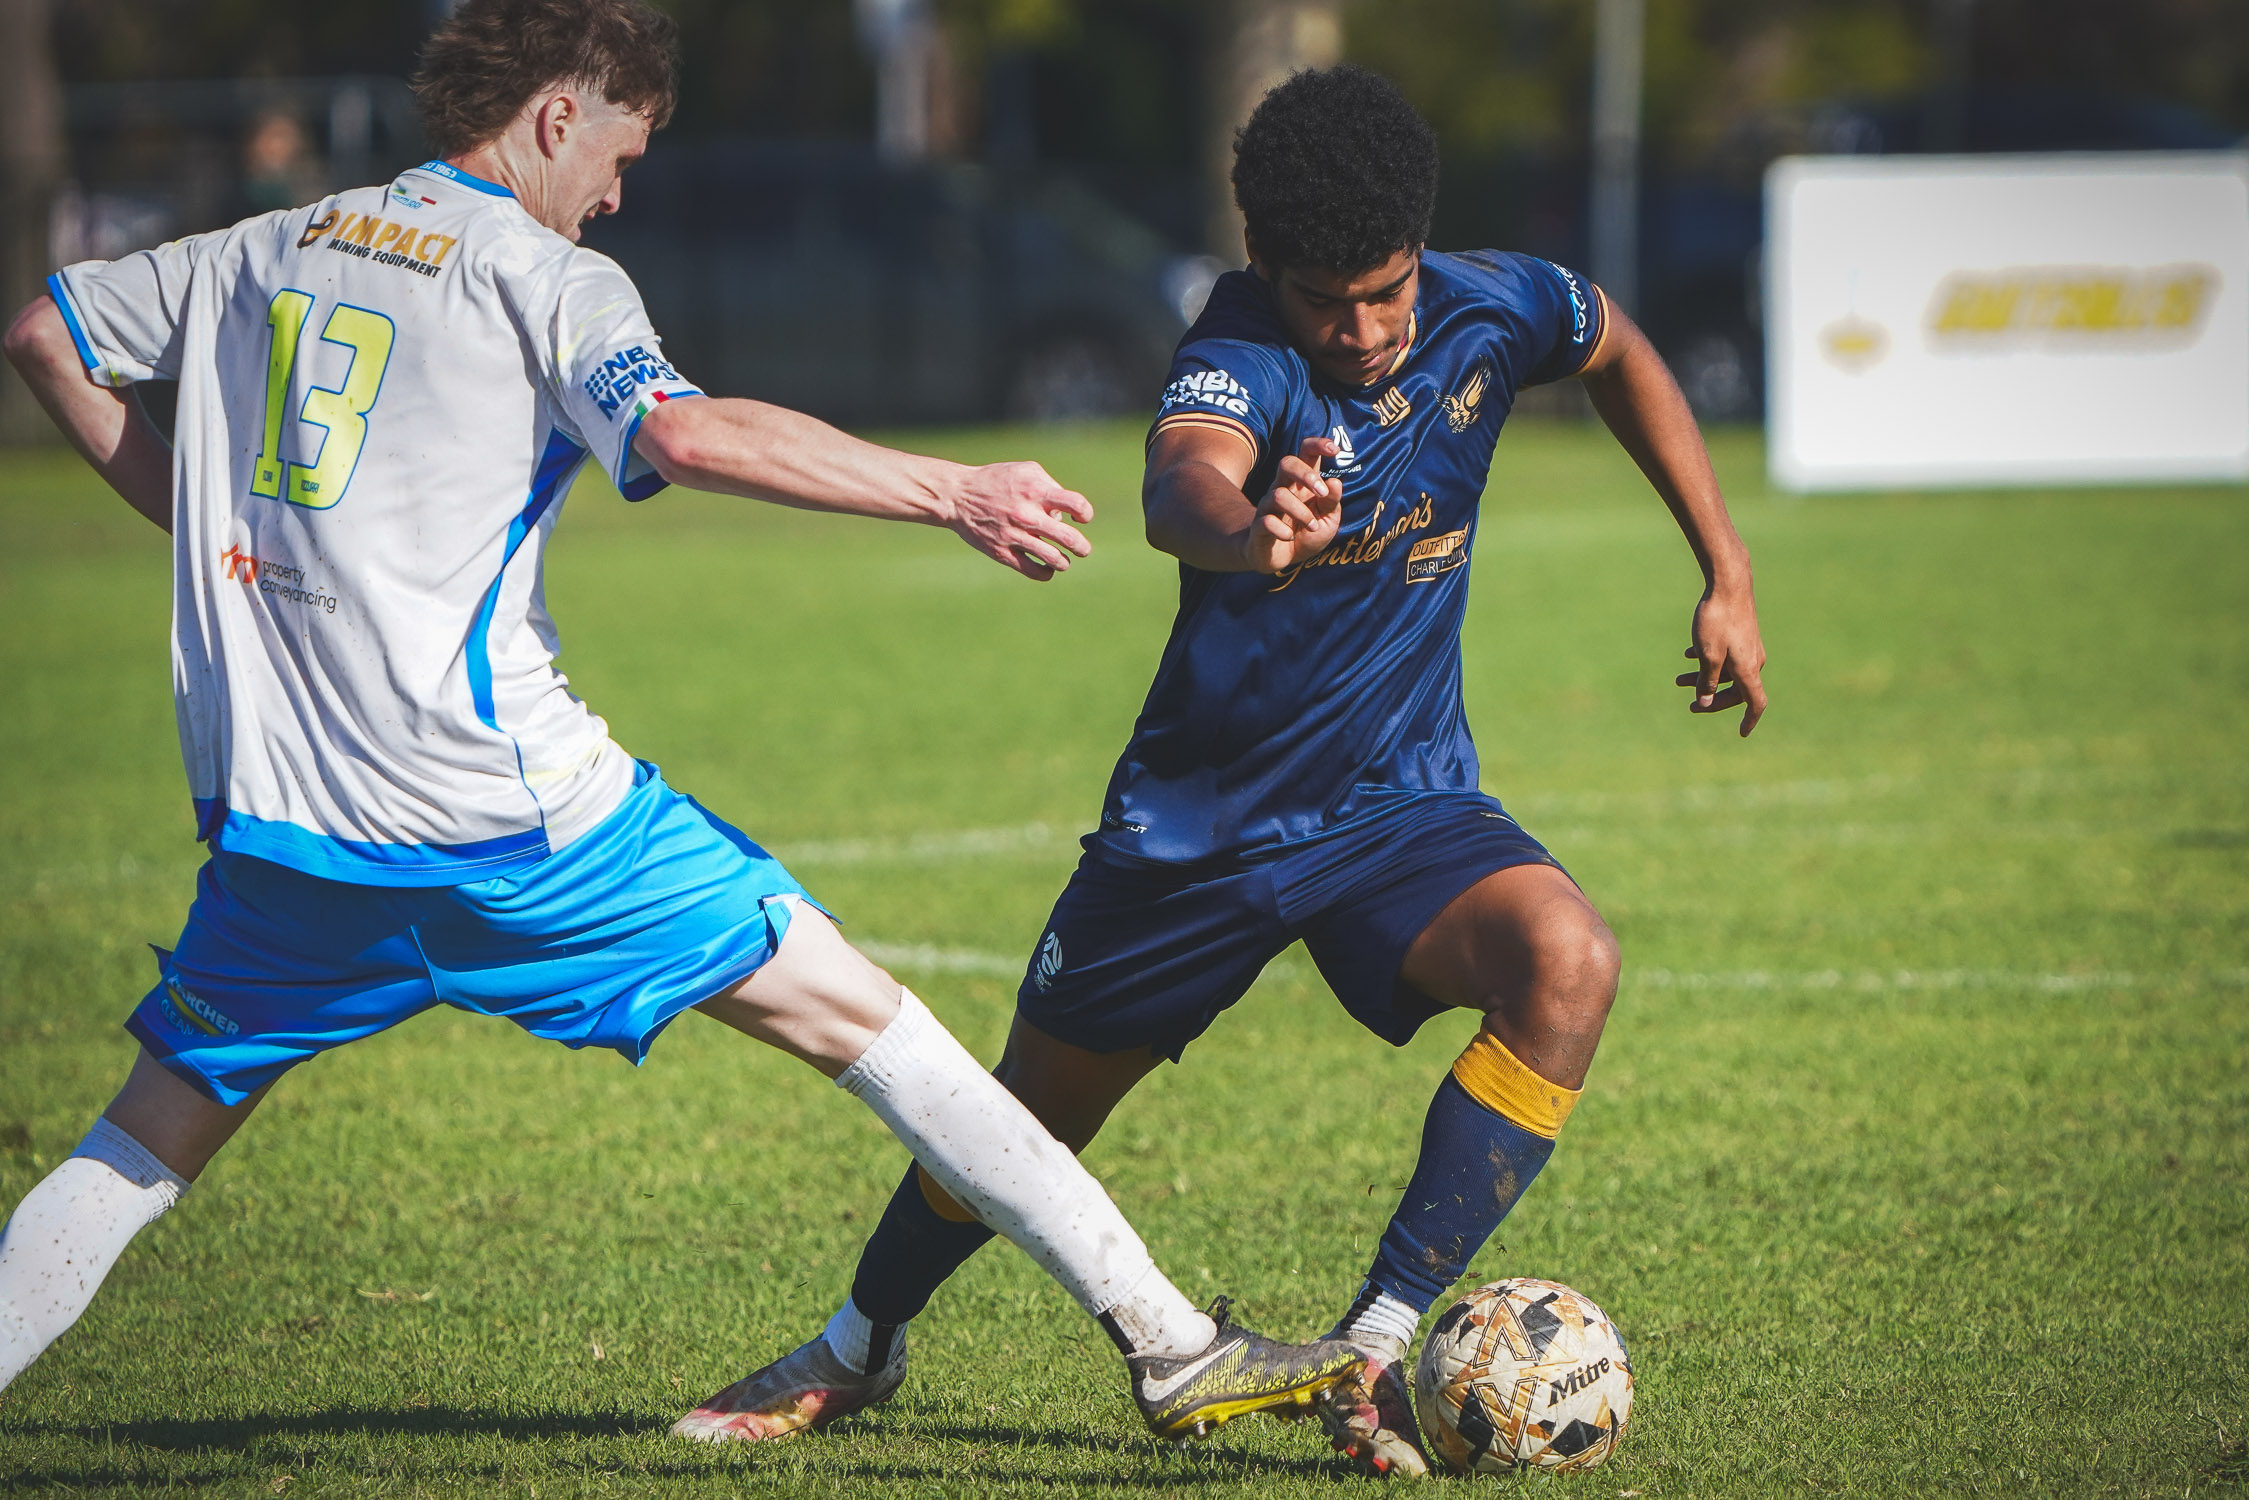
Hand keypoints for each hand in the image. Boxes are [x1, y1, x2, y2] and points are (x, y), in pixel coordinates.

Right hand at [947, 461, 1093, 579]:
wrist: (958, 496)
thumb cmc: (996, 481)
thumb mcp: (1025, 471)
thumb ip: (1050, 486)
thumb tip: (1064, 514)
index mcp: (1035, 491)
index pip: (1076, 504)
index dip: (1085, 514)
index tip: (1081, 518)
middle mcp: (1026, 515)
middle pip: (1068, 538)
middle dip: (1081, 547)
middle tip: (1082, 549)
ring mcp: (1014, 536)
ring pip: (1053, 558)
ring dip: (1064, 562)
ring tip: (1063, 560)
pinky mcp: (1001, 552)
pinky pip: (1032, 571)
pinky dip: (1046, 573)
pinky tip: (1047, 569)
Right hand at [1239, 435, 1343, 573]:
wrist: (1279, 559)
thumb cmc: (1305, 534)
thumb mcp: (1328, 520)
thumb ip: (1332, 502)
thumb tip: (1335, 482)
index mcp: (1302, 483)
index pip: (1305, 453)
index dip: (1318, 445)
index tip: (1335, 450)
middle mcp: (1283, 489)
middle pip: (1286, 463)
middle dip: (1306, 474)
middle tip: (1321, 493)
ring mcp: (1268, 506)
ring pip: (1278, 495)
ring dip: (1301, 512)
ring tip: (1313, 527)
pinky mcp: (1259, 526)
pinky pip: (1267, 521)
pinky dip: (1283, 531)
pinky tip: (1290, 538)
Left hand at [1676, 588, 1767, 735]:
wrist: (1729, 583)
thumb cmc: (1717, 620)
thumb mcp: (1708, 656)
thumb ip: (1707, 681)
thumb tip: (1706, 702)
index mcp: (1749, 670)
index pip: (1755, 703)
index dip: (1750, 720)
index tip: (1741, 733)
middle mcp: (1754, 660)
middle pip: (1737, 690)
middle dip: (1713, 699)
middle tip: (1691, 705)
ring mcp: (1749, 646)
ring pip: (1728, 671)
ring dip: (1705, 678)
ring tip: (1678, 680)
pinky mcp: (1742, 634)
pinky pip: (1727, 655)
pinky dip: (1709, 659)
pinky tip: (1688, 654)